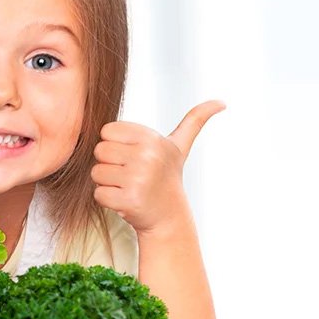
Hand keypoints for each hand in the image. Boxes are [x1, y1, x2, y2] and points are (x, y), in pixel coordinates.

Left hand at [90, 100, 224, 234]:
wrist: (169, 217)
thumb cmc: (167, 177)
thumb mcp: (180, 146)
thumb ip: (195, 120)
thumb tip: (222, 102)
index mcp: (153, 139)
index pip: (107, 131)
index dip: (116, 145)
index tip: (133, 156)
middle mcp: (147, 156)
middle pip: (100, 151)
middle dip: (110, 165)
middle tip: (130, 175)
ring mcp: (138, 179)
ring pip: (97, 173)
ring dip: (108, 183)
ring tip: (128, 187)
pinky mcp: (128, 200)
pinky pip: (98, 194)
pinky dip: (107, 200)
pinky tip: (125, 200)